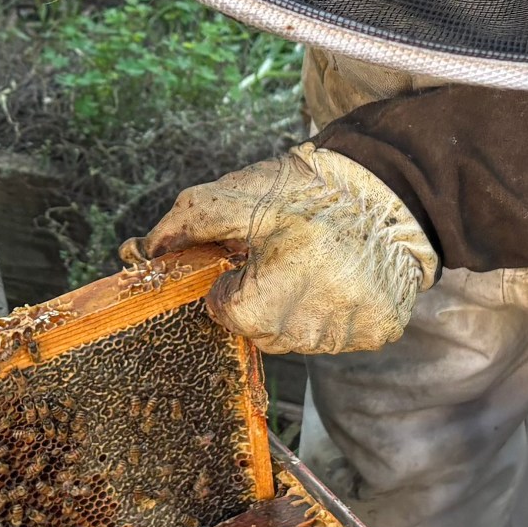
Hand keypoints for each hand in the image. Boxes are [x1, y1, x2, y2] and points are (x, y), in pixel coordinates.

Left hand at [141, 145, 436, 353]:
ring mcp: (349, 333)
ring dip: (300, 309)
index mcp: (270, 299)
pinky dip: (337, 311)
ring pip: (302, 339)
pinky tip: (344, 278)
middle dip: (265, 300)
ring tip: (318, 266)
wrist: (389, 187)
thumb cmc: (306, 193)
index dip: (233, 285)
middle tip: (286, 259)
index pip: (229, 316)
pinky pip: (342, 335)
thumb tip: (137, 252)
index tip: (250, 260)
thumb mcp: (235, 199)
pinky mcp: (380, 331)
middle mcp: (311, 328)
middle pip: (264, 334)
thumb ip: (184, 226)